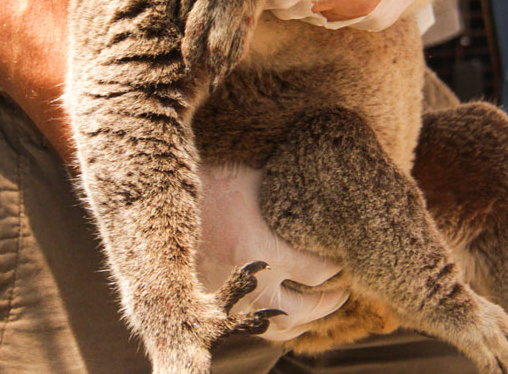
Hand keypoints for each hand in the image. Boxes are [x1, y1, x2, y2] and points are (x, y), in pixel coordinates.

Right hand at [196, 164, 347, 341]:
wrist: (162, 199)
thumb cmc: (215, 181)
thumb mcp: (259, 179)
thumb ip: (292, 190)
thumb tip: (329, 182)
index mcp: (263, 250)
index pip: (318, 272)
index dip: (337, 265)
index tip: (345, 255)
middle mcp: (249, 284)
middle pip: (304, 310)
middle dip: (330, 301)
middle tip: (345, 288)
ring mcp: (231, 301)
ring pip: (280, 328)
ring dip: (306, 319)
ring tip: (321, 304)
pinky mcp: (216, 307)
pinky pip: (254, 327)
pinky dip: (277, 324)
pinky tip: (287, 309)